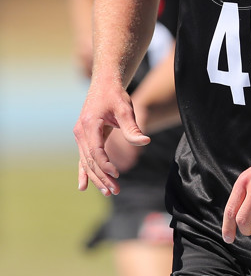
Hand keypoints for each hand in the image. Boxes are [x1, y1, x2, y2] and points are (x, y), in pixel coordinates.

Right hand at [73, 82, 150, 196]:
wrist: (105, 83)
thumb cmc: (116, 95)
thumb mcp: (126, 109)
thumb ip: (133, 127)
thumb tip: (145, 142)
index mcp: (89, 124)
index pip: (95, 151)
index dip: (105, 165)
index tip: (117, 175)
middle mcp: (81, 132)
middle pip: (90, 161)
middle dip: (102, 177)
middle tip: (115, 191)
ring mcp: (80, 136)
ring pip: (86, 162)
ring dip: (96, 178)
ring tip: (108, 192)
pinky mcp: (84, 138)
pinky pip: (83, 158)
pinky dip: (84, 172)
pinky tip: (83, 186)